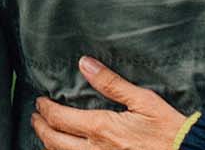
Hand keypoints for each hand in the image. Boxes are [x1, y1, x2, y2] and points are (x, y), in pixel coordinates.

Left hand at [31, 56, 189, 149]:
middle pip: (54, 142)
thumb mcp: (143, 99)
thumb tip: (84, 63)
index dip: (45, 109)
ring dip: (50, 145)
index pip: (60, 119)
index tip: (40, 101)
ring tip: (47, 133)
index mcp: (102, 128)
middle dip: (41, 127)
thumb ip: (111, 82)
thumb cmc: (168, 128)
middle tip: (36, 117)